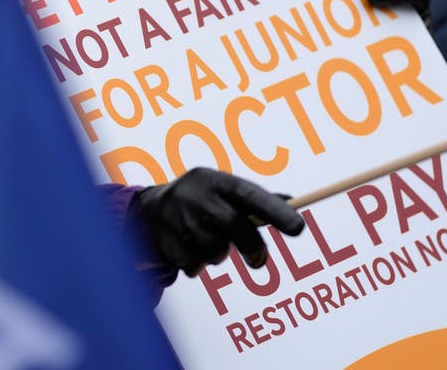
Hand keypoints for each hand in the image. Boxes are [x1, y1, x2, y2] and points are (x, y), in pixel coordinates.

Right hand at [133, 168, 303, 276]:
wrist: (148, 211)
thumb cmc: (201, 201)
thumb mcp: (223, 191)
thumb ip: (256, 199)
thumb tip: (293, 201)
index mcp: (215, 181)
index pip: (250, 194)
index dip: (275, 210)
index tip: (298, 227)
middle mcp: (196, 196)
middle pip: (233, 225)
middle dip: (251, 246)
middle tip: (260, 261)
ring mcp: (177, 219)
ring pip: (214, 251)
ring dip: (217, 254)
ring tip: (207, 241)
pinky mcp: (165, 242)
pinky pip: (194, 265)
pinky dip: (197, 264)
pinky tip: (187, 247)